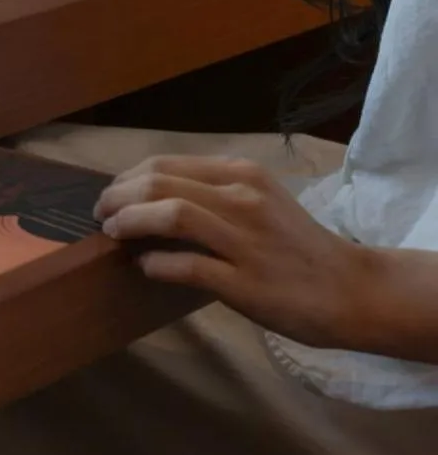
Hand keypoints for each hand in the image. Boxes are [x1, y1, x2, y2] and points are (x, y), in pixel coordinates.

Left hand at [94, 154, 375, 349]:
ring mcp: (245, 239)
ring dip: (129, 222)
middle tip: (102, 215)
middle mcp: (243, 198)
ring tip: (113, 234)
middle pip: (159, 183)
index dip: (126, 179)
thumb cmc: (297, 247)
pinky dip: (156, 264)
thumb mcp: (258, 202)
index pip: (165, 164)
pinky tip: (145, 267)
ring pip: (170, 214)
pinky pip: (186, 265)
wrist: (353, 289)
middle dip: (117, 197)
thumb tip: (149, 198)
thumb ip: (212, 195)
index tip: (112, 195)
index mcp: (242, 175)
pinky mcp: (245, 281)